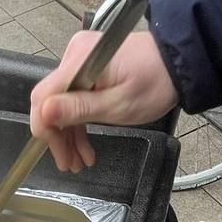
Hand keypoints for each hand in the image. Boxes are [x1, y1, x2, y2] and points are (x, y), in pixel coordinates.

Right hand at [30, 30, 177, 172]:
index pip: (44, 97)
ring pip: (62, 105)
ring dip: (69, 135)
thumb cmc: (154, 84)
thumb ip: (79, 109)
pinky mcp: (88, 69)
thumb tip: (45, 113)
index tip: (58, 153)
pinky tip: (84, 147)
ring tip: (79, 162)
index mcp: (79, 61)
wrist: (178, 63)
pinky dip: (79, 123)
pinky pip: (75, 99)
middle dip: (59, 137)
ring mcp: (80, 62)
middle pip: (51, 102)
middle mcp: (74, 56)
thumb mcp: (118, 105)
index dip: (45, 129)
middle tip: (69, 164)